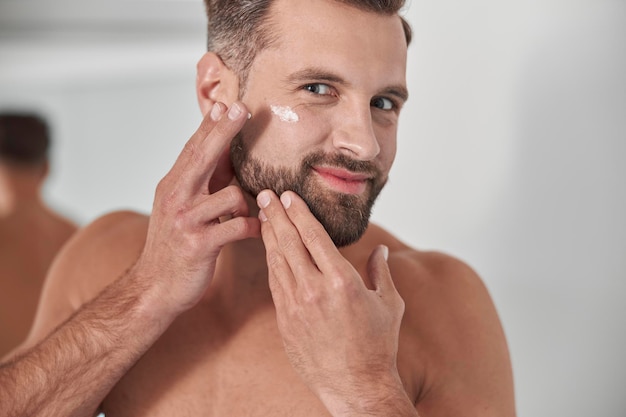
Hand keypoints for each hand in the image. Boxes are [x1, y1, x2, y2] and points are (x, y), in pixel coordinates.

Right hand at [134, 102, 260, 314]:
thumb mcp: (182, 209)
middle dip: (224, 131)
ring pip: (230, 196)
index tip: (228, 104)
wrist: (154, 287)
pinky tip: (258, 231)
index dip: (211, 126)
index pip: (193, 149)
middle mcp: (175, 198)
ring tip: (248, 215)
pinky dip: (253, 228)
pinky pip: (237, 227)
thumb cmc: (174, 245)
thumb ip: (202, 183)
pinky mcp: (199, 244)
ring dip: (246, 204)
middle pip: (202, 157)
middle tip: (242, 109)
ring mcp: (186, 221)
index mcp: (173, 187)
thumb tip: (228, 154)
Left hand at [257, 190, 406, 412]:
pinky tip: (269, 249)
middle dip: (275, 215)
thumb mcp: (390, 305)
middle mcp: (315, 290)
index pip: (314, 236)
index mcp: (342, 281)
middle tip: (264, 195)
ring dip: (269, 235)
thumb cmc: (377, 346)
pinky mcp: (286, 320)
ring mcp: (296, 306)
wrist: (355, 386)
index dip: (298, 212)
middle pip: (289, 242)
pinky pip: (275, 283)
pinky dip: (271, 261)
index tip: (288, 195)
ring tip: (263, 216)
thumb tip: (380, 251)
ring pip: (277, 261)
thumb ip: (381, 273)